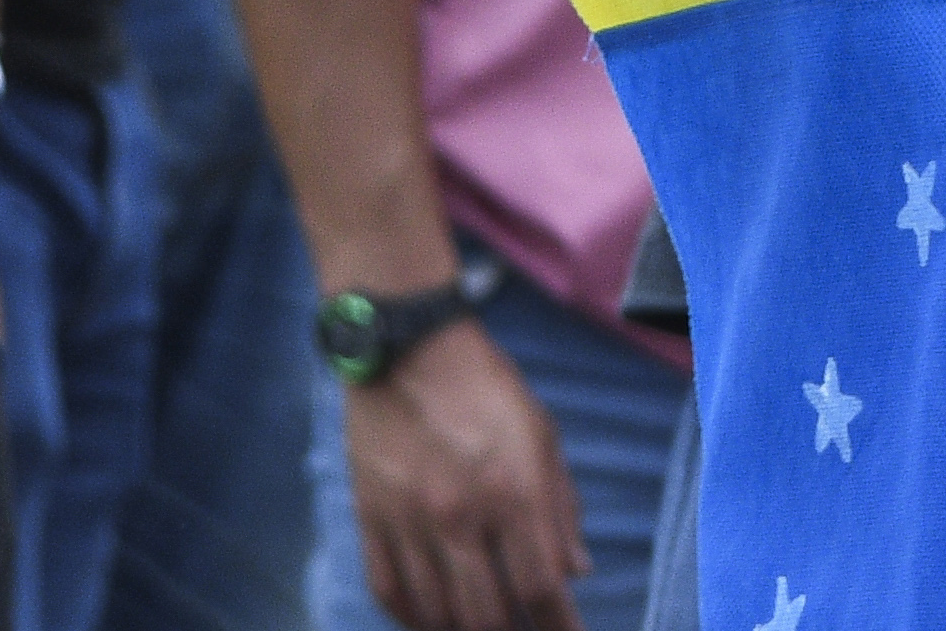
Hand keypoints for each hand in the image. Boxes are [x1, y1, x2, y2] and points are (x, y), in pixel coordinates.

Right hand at [344, 318, 587, 630]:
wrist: (403, 343)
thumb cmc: (483, 386)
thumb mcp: (541, 435)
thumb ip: (562, 507)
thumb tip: (576, 571)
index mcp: (512, 492)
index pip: (541, 589)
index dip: (558, 626)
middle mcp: (458, 513)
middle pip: (485, 615)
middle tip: (519, 629)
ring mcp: (407, 515)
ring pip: (434, 611)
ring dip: (460, 630)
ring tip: (476, 626)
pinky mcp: (369, 509)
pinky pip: (385, 585)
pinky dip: (409, 615)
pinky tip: (427, 618)